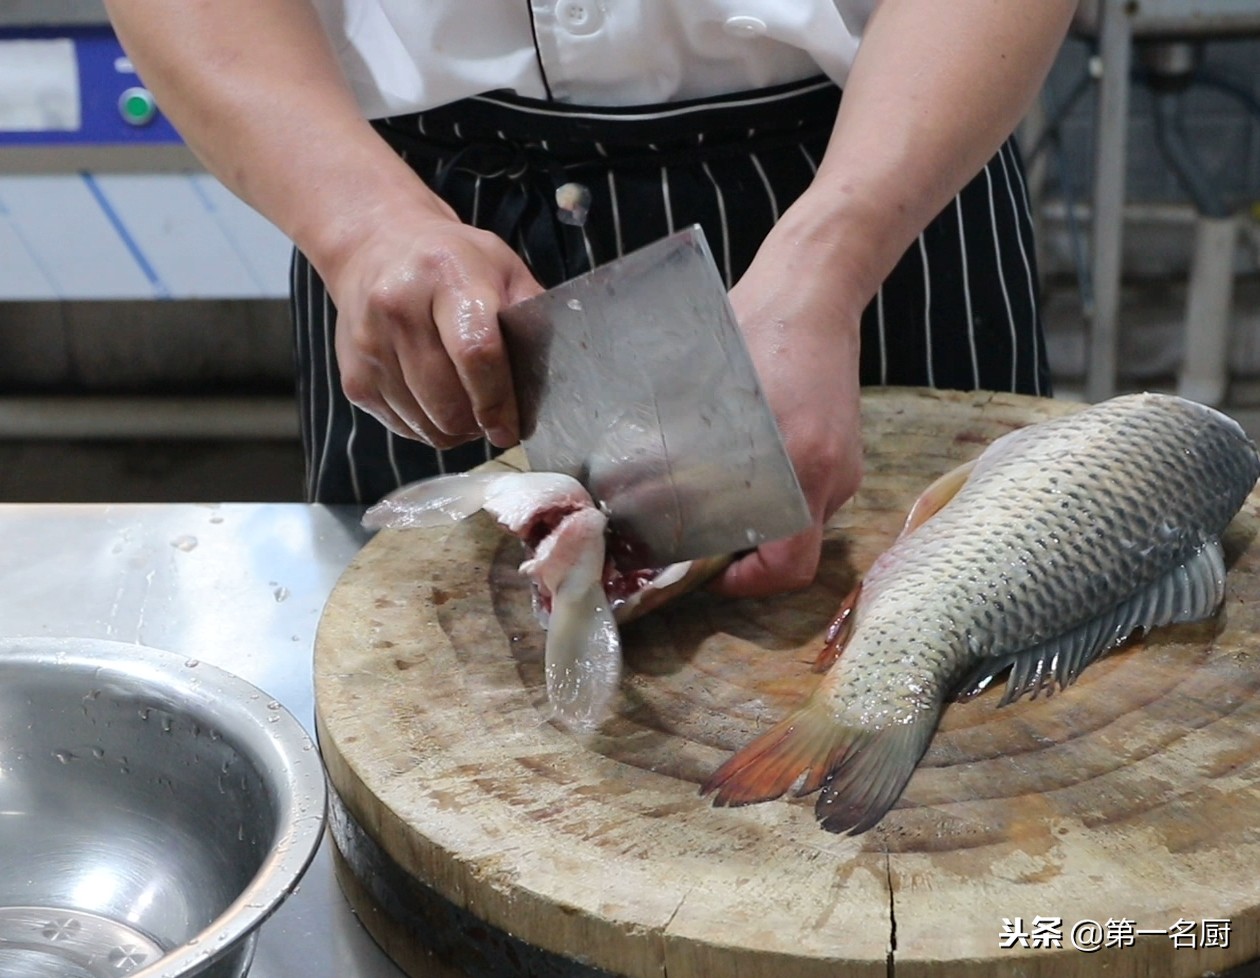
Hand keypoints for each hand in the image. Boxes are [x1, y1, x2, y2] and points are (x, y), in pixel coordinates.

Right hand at [327, 206, 541, 448]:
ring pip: (425, 422)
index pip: (476, 353)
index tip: (511, 427)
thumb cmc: (453, 262)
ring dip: (455, 429)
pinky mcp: (354, 376)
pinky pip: (402, 426)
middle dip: (478, 422)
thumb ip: (531, 315)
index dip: (498, 400)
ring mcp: (369, 344)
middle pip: (447, 399)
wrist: (377, 248)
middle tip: (495, 420)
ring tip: (469, 409)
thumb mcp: (502, 269)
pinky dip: (427, 426)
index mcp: (447, 275)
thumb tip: (556, 373)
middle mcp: (398, 307)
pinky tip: (438, 402)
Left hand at [710, 241, 864, 598]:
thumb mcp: (704, 389)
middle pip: (795, 545)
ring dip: (764, 518)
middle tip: (704, 538)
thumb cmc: (754, 329)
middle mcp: (833, 475)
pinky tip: (751, 462)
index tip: (712, 572)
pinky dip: (780, 490)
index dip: (749, 583)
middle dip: (751, 552)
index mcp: (803, 466)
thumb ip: (683, 445)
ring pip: (802, 517)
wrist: (813, 289)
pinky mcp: (846, 447)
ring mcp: (846, 462)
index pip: (789, 565)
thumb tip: (639, 489)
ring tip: (721, 495)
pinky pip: (811, 488)